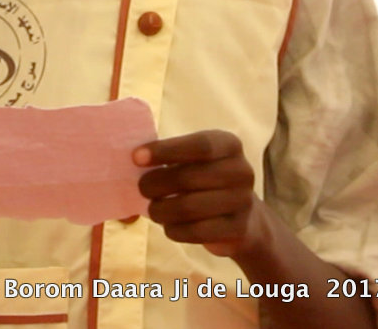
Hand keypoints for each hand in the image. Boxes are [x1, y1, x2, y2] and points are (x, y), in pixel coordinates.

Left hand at [134, 129, 259, 259]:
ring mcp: (243, 202)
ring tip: (153, 209)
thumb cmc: (205, 179)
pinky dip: (174, 230)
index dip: (165, 151)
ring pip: (188, 208)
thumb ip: (168, 156)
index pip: (199, 146)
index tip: (136, 158)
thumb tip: (135, 160)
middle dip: (155, 184)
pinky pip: (195, 232)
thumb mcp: (193, 160)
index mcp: (229, 145)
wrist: (241, 216)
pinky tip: (169, 225)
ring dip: (161, 210)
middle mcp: (241, 171)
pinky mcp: (238, 230)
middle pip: (188, 177)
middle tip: (141, 188)